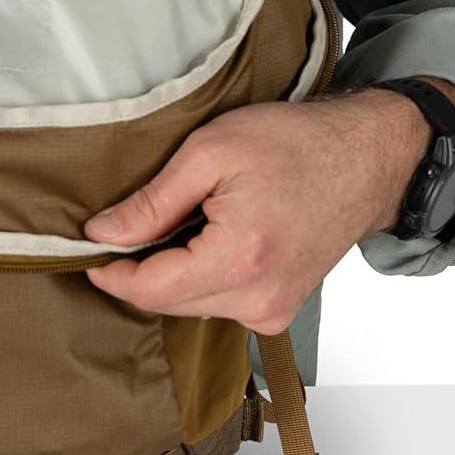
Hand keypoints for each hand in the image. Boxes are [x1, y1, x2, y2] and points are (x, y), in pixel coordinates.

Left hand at [83, 81, 454, 331]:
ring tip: (182, 220)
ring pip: (193, 305)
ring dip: (172, 271)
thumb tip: (102, 233)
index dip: (111, 272)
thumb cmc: (295, 144)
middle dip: (139, 269)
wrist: (366, 158)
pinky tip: (210, 237)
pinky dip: (203, 276)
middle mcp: (259, 300)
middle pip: (168, 303)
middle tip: (128, 225)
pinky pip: (221, 302)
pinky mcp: (280, 309)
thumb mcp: (210, 152)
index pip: (150, 291)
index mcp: (240, 260)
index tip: (88, 249)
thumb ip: (152, 202)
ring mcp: (274, 311)